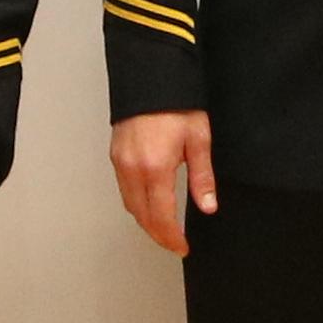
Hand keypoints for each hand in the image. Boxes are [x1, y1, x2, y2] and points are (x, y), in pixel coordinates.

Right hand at [110, 111, 217, 257]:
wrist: (151, 74)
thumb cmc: (176, 102)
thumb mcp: (199, 139)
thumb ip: (202, 177)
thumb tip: (208, 206)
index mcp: (155, 168)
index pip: (161, 217)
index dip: (171, 238)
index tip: (182, 247)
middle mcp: (132, 168)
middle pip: (141, 216)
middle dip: (158, 234)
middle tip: (174, 243)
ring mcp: (120, 162)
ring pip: (129, 204)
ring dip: (145, 220)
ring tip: (164, 228)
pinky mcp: (115, 154)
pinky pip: (123, 189)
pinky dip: (136, 203)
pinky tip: (149, 203)